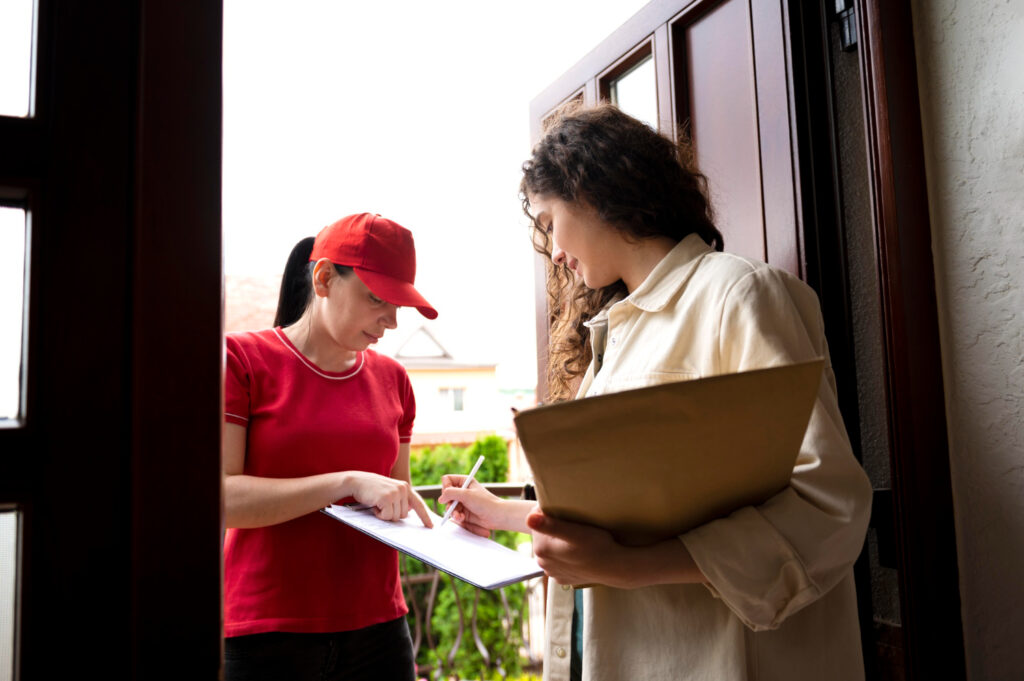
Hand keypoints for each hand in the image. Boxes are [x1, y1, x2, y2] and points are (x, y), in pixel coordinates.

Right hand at [347, 472, 431, 527]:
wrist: (357, 481)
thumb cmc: (372, 489)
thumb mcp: (390, 491)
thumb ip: (400, 499)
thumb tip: (407, 514)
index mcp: (405, 487)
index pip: (418, 503)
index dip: (425, 516)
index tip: (431, 526)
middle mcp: (403, 489)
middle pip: (404, 515)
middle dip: (392, 514)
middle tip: (382, 505)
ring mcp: (395, 493)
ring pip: (395, 517)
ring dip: (384, 514)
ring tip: (377, 503)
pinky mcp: (387, 498)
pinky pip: (386, 516)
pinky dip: (379, 514)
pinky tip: (374, 504)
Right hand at [439, 475, 531, 535]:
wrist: (496, 516)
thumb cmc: (485, 502)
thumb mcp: (466, 494)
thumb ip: (451, 493)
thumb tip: (440, 498)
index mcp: (464, 481)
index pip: (447, 480)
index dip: (445, 486)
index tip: (448, 493)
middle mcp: (462, 491)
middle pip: (446, 494)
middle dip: (449, 502)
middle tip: (453, 507)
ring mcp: (463, 502)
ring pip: (449, 506)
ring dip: (453, 512)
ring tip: (460, 516)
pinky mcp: (464, 512)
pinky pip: (454, 514)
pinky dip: (457, 517)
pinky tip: (462, 518)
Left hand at [527, 511, 705, 587]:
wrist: (616, 567)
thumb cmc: (598, 546)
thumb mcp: (576, 532)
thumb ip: (551, 525)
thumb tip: (529, 518)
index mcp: (541, 549)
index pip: (537, 520)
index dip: (549, 511)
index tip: (564, 508)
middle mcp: (543, 562)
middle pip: (543, 534)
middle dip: (553, 526)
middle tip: (572, 521)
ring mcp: (553, 572)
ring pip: (551, 547)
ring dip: (559, 540)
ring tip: (576, 535)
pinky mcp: (563, 577)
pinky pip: (559, 559)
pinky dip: (565, 553)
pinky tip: (577, 550)